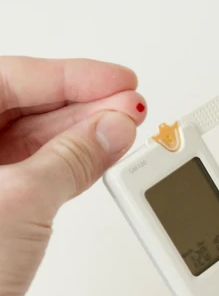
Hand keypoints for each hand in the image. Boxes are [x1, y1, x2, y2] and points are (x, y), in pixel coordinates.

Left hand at [0, 57, 146, 295]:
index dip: (66, 75)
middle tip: (130, 108)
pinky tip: (102, 160)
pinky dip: (74, 167)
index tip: (115, 81)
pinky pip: (41, 176)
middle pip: (21, 109)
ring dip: (82, 136)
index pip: (6, 80)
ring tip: (126, 133)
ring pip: (34, 143)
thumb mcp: (23, 200)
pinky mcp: (0, 220)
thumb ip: (73, 156)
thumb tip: (108, 129)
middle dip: (80, 105)